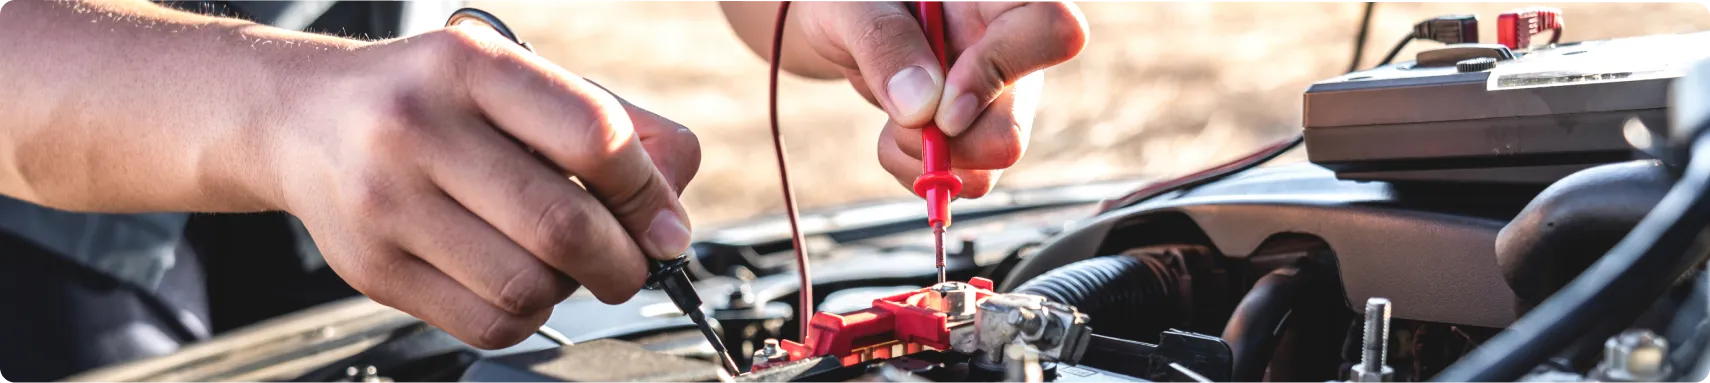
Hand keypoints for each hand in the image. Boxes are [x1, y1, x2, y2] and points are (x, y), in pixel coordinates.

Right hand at [267, 26, 700, 348]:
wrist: (303, 119)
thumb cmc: (436, 100)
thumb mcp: (518, 79)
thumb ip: (614, 125)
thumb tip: (675, 203)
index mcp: (471, 65)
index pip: (594, 136)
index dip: (646, 191)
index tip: (663, 221)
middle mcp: (419, 127)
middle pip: (564, 226)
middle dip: (624, 261)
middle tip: (632, 262)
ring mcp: (386, 202)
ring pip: (529, 287)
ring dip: (572, 290)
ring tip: (564, 265)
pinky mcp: (371, 268)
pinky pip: (488, 324)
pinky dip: (526, 315)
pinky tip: (517, 281)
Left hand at [793, 1, 1087, 196]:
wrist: (842, 28)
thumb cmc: (850, 2)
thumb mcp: (851, 8)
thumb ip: (884, 42)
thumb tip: (921, 110)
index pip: (1052, 30)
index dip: (999, 71)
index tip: (941, 102)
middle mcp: (1011, 47)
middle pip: (1015, 126)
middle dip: (949, 142)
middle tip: (903, 119)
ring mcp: (1000, 94)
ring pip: (996, 159)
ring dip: (933, 159)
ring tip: (894, 121)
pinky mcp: (979, 132)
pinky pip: (968, 178)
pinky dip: (920, 172)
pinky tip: (897, 135)